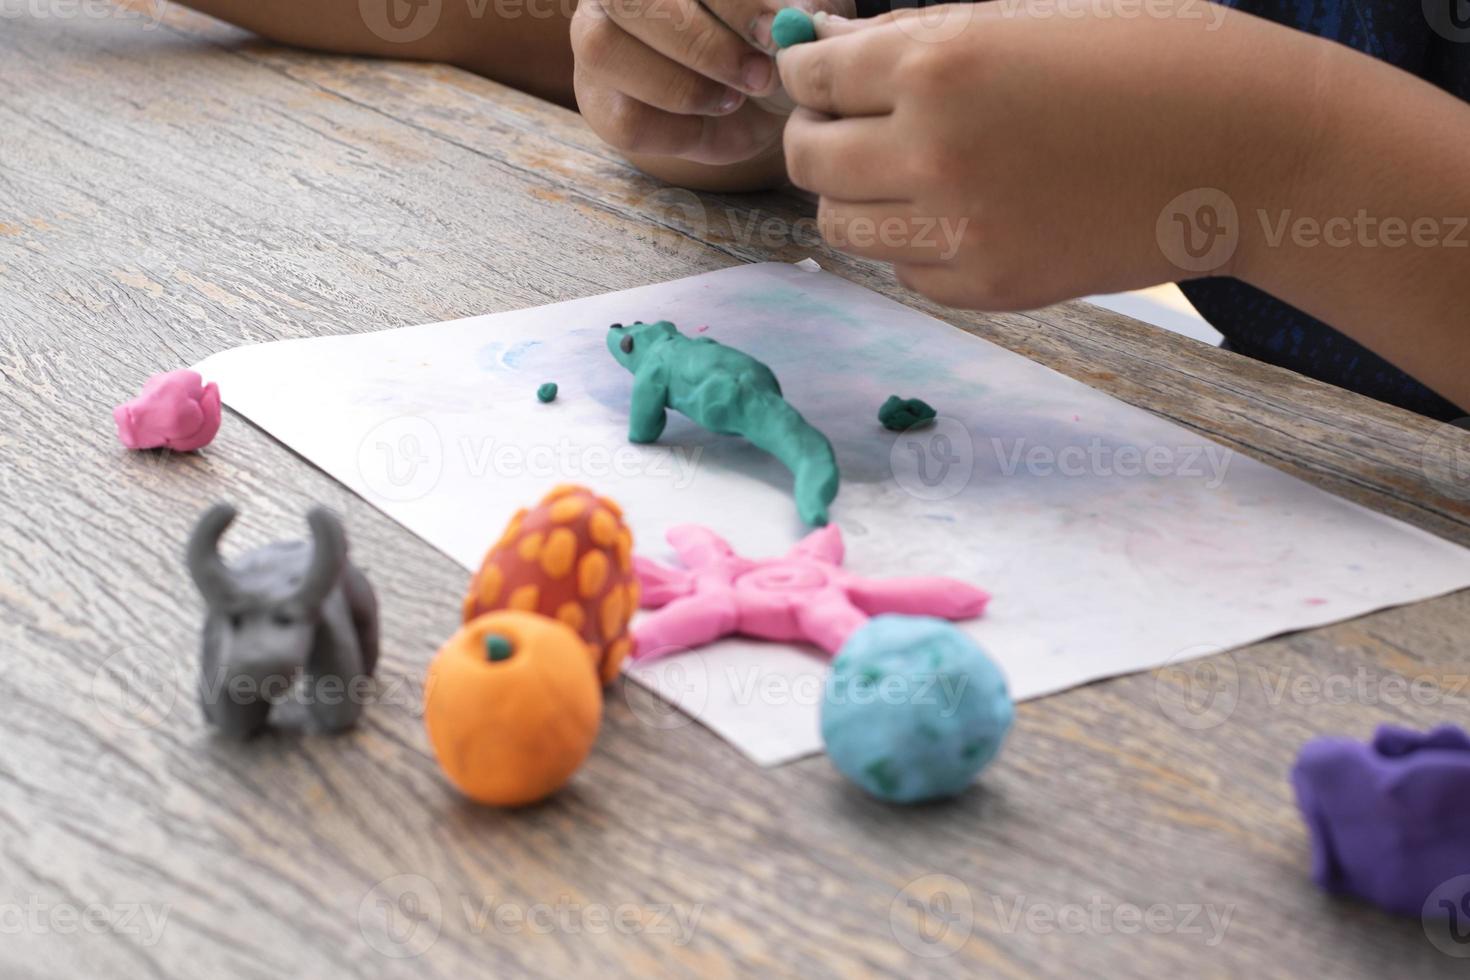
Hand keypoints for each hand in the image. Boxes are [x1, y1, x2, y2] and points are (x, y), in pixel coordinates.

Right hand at [573, 0, 852, 167]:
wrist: (750, 95)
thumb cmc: (765, 40)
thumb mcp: (784, 18)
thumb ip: (786, 9)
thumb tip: (793, 17)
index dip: (734, 2)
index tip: (777, 28)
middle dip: (701, 43)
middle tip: (758, 75)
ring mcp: (594, 38)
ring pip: (605, 51)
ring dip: (682, 86)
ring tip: (734, 99)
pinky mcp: (597, 101)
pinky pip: (624, 118)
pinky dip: (678, 131)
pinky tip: (712, 121)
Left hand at [777, 1, 1299, 308]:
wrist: (1249, 148)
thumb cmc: (1149, 57)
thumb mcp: (1025, 17)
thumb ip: (911, 37)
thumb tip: (818, 43)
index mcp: (940, 60)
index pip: (812, 75)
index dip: (807, 72)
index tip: (818, 76)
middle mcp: (933, 148)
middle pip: (808, 160)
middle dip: (816, 135)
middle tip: (846, 125)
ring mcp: (959, 229)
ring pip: (841, 226)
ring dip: (855, 195)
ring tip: (903, 171)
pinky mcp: (989, 288)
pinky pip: (906, 269)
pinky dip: (913, 242)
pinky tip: (962, 211)